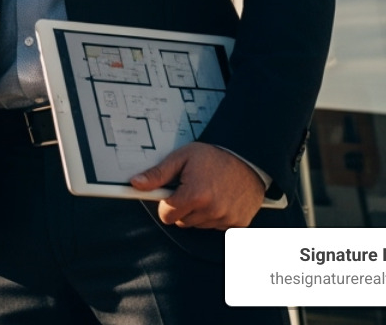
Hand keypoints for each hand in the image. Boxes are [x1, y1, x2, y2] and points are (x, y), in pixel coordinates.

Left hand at [129, 142, 265, 229]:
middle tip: (192, 188)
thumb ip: (158, 174)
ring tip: (208, 192)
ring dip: (199, 213)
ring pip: (198, 225)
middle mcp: (212, 210)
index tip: (171, 194)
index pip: (166, 215)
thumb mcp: (182, 158)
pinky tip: (220, 200)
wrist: (248, 159)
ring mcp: (226, 219)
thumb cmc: (214, 157)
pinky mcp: (238, 224)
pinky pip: (216, 227)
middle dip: (182, 208)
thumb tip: (136, 183)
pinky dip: (215, 217)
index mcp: (195, 195)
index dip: (165, 204)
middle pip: (181, 222)